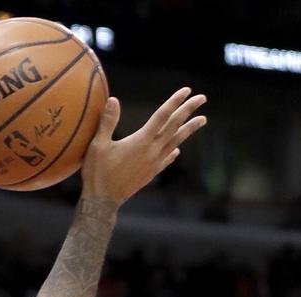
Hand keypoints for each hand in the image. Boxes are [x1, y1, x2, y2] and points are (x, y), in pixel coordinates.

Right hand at [80, 88, 207, 205]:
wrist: (103, 201)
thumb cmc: (98, 172)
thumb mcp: (98, 145)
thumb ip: (107, 122)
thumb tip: (113, 99)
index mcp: (141, 141)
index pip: (162, 116)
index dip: (174, 101)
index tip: (187, 90)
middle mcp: (152, 150)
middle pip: (174, 126)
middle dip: (189, 110)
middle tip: (202, 98)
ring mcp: (154, 163)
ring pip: (176, 141)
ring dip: (189, 129)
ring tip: (202, 119)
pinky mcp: (151, 173)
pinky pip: (167, 159)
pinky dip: (174, 151)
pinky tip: (177, 149)